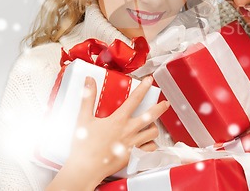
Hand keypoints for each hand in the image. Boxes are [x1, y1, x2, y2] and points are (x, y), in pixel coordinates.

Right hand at [46, 75, 168, 190]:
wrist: (85, 170)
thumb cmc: (84, 147)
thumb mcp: (83, 118)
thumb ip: (88, 98)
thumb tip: (89, 81)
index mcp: (118, 120)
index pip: (135, 99)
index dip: (143, 87)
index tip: (149, 80)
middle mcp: (129, 131)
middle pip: (151, 116)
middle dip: (160, 108)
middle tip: (165, 103)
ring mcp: (133, 144)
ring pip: (153, 132)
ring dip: (154, 127)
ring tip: (153, 124)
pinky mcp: (133, 156)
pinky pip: (150, 149)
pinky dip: (151, 145)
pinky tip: (148, 142)